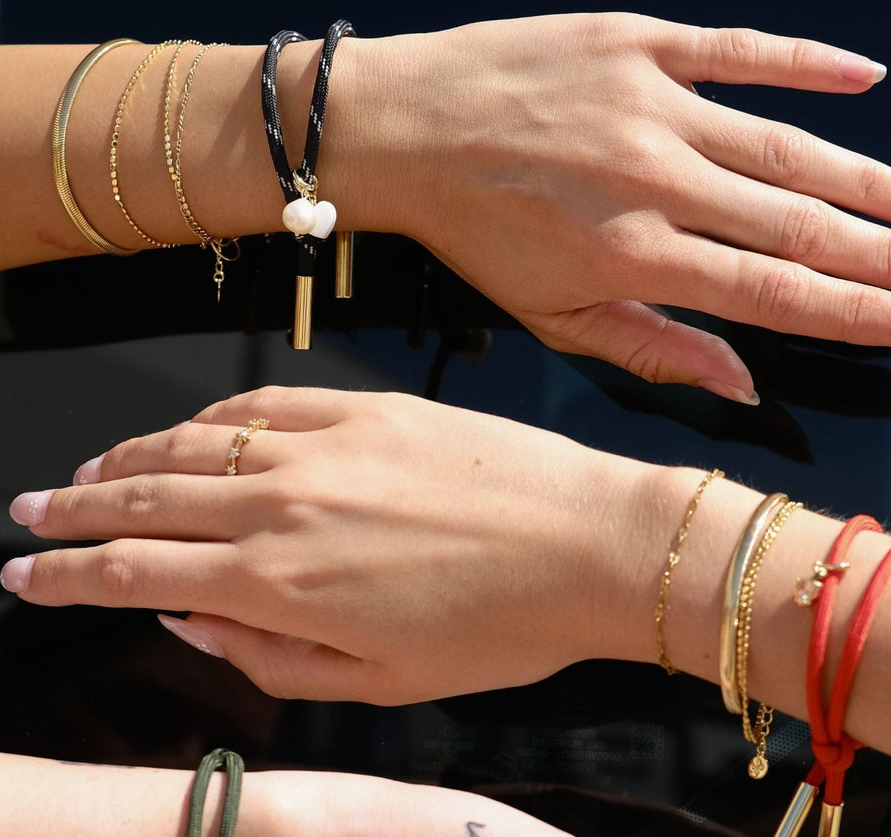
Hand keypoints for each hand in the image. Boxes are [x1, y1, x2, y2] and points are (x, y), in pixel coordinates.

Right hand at [0, 386, 664, 702]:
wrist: (594, 546)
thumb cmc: (498, 631)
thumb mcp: (378, 684)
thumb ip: (267, 658)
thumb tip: (188, 622)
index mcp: (279, 588)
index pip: (136, 575)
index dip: (66, 578)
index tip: (22, 576)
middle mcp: (279, 508)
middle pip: (140, 500)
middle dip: (69, 510)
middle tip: (24, 513)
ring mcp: (318, 446)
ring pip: (186, 446)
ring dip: (122, 458)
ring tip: (85, 470)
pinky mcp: (361, 408)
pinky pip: (256, 405)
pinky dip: (205, 421)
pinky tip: (184, 433)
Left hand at [376, 13, 890, 400]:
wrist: (404, 133)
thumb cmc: (473, 231)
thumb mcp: (549, 316)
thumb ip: (651, 349)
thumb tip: (740, 382)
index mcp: (633, 258)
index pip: (770, 293)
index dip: (849, 311)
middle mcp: (654, 184)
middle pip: (796, 223)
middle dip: (876, 251)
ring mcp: (650, 107)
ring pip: (785, 146)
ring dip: (862, 178)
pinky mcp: (637, 43)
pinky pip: (741, 52)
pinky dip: (805, 65)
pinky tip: (862, 82)